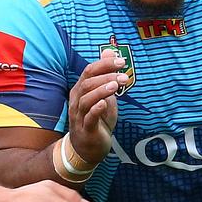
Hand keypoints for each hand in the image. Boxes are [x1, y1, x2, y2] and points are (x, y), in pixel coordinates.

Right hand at [68, 49, 126, 165]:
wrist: (87, 149)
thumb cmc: (96, 119)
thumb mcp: (104, 95)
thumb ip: (106, 75)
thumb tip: (110, 52)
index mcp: (81, 90)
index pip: (89, 71)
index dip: (104, 64)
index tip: (121, 61)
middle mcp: (77, 101)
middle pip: (87, 83)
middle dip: (106, 75)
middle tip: (124, 73)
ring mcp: (79, 116)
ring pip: (86, 99)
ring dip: (102, 90)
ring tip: (117, 85)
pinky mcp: (86, 130)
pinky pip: (88, 118)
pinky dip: (96, 109)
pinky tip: (105, 103)